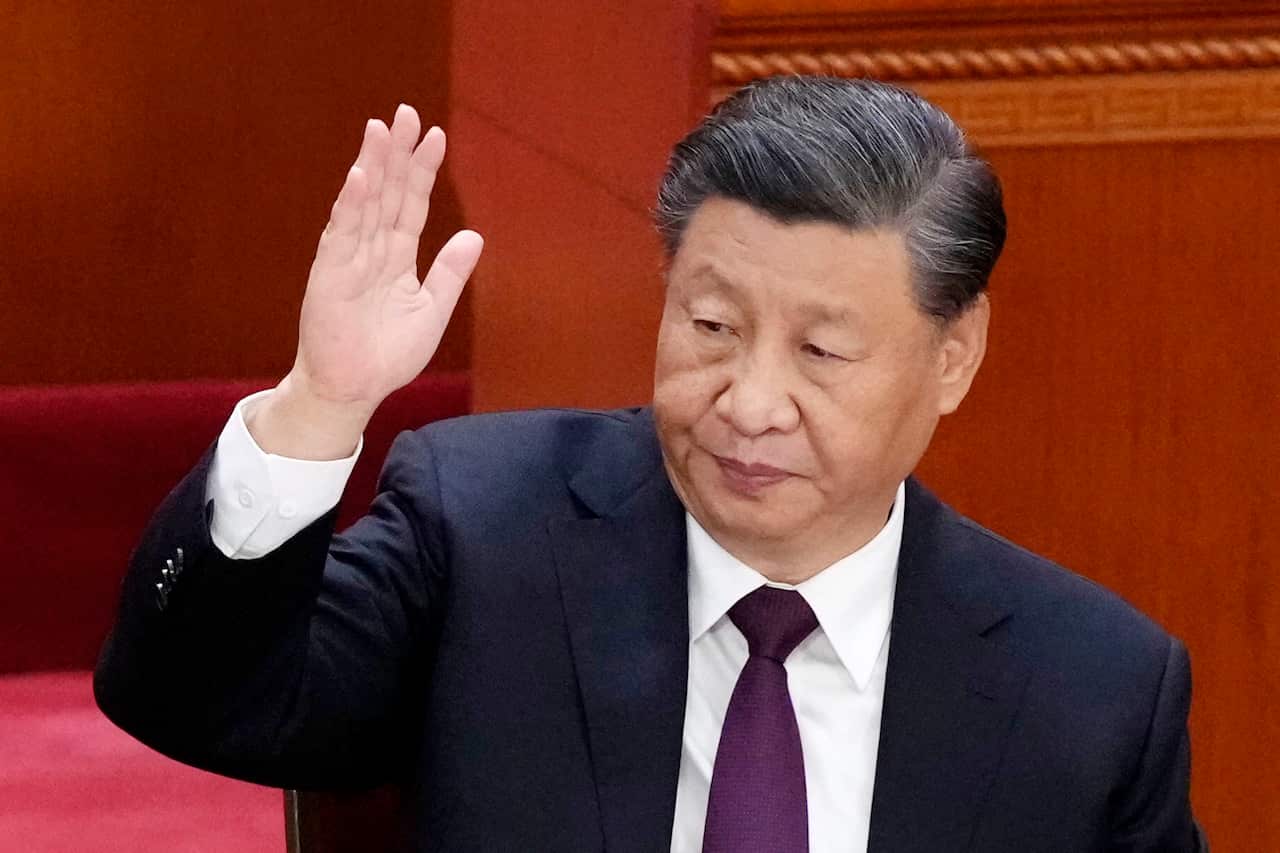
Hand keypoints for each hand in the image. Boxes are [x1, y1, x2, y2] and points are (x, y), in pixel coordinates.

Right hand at [291, 104, 482, 414]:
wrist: (354, 389)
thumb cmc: (388, 354)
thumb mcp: (432, 310)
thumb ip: (450, 273)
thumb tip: (475, 237)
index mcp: (397, 256)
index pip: (411, 203)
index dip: (422, 170)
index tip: (436, 135)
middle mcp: (372, 249)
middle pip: (387, 192)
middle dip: (397, 153)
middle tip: (407, 113)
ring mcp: (349, 259)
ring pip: (364, 203)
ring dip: (372, 166)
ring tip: (381, 130)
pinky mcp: (329, 275)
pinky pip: (341, 234)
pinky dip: (350, 206)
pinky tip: (360, 177)